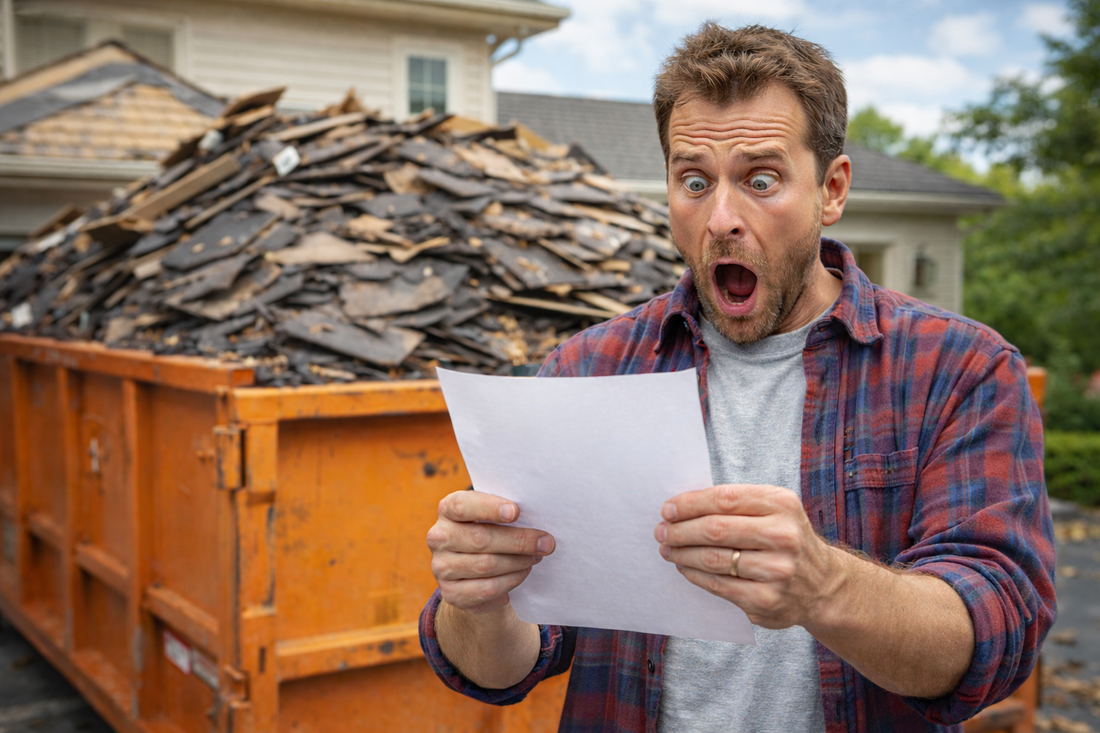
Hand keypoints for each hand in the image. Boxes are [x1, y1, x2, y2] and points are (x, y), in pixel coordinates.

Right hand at [427, 490, 555, 614]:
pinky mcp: (451, 593)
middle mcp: (438, 537)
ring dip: (518, 562)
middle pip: (480, 539)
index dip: (489, 507)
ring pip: (487, 565)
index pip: (462, 506)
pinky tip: (523, 572)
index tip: (515, 512)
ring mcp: (441, 567)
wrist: (473, 570)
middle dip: (519, 540)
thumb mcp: (492, 516)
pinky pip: (487, 588)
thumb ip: (505, 513)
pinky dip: (511, 580)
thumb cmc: (489, 531)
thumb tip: (537, 517)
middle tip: (546, 542)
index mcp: (447, 509)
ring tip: (536, 557)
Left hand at [654, 484, 841, 628]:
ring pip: (713, 559)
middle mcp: (783, 536)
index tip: (667, 509)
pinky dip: (695, 575)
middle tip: (661, 532)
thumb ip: (736, 504)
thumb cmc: (785, 538)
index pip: (724, 499)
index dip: (690, 504)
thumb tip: (680, 507)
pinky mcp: (766, 600)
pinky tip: (685, 567)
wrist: (822, 584)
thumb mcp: (774, 510)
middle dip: (679, 530)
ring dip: (682, 553)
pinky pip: (718, 585)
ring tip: (667, 549)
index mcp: (782, 504)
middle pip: (715, 530)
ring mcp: (776, 571)